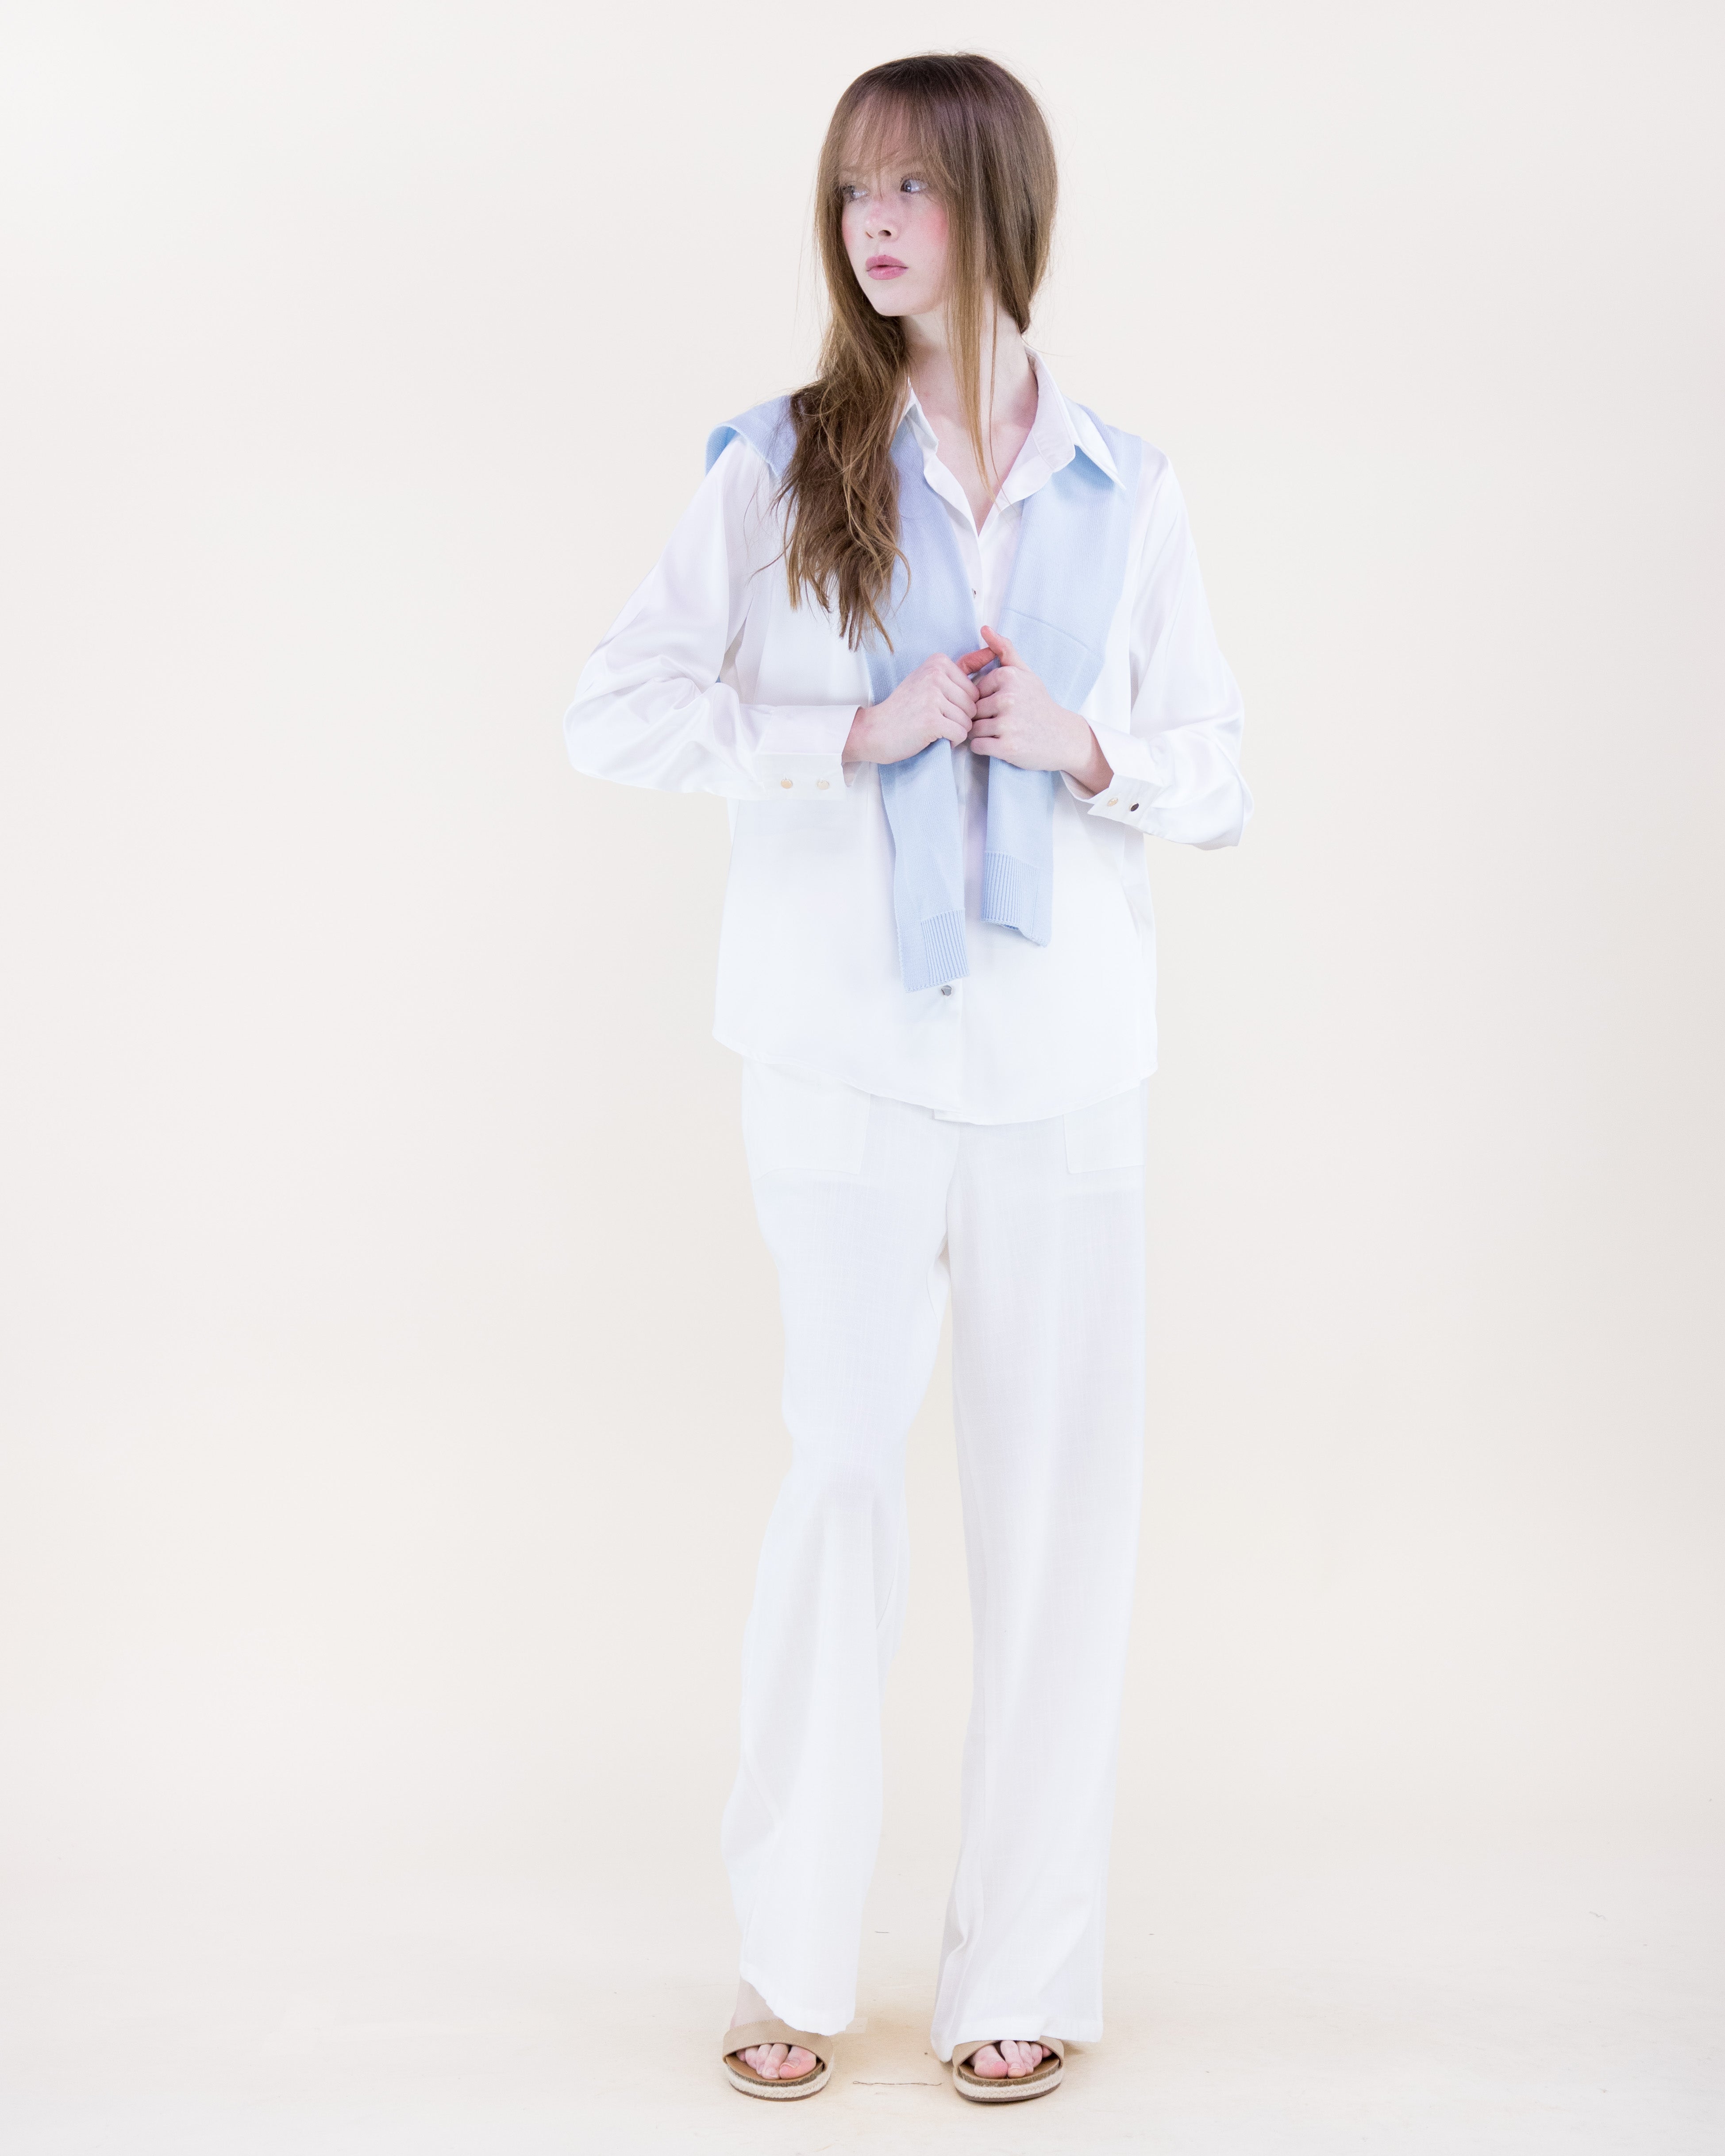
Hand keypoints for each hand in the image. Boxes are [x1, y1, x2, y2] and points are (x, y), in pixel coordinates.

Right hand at [845, 653, 976, 764]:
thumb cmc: (905, 708)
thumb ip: (962, 667)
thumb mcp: (930, 679)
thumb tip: (991, 652)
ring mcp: (933, 697)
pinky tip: (933, 737)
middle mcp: (935, 675)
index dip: (960, 705)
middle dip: (959, 719)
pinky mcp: (932, 720)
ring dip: (954, 731)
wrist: (875, 730)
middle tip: (934, 719)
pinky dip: (951, 741)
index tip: (937, 706)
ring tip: (932, 728)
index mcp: (937, 661)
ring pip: (968, 721)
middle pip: (972, 705)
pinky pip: (960, 734)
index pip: (973, 689)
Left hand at [964, 626, 1111, 790]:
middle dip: (983, 719)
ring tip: (1003, 733)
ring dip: (983, 735)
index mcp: (1008, 676)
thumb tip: (984, 628)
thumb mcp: (1025, 674)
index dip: (985, 701)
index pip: (974, 691)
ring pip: (973, 729)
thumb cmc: (1039, 704)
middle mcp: (1008, 698)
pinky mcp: (1007, 747)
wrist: (1063, 737)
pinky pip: (977, 746)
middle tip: (1005, 722)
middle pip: (973, 711)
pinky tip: (1001, 745)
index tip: (1004, 706)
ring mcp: (1008, 724)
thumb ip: (1004, 650)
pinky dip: (985, 748)